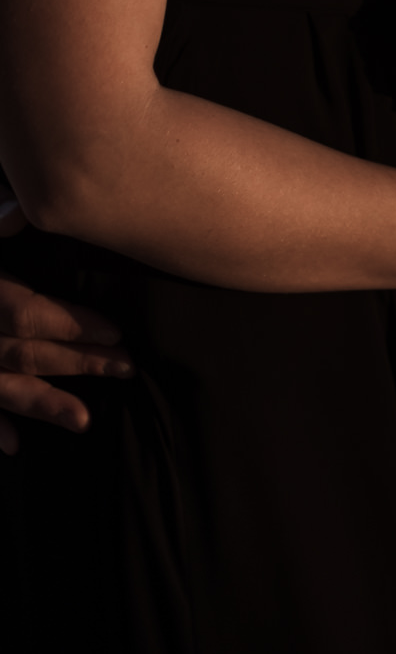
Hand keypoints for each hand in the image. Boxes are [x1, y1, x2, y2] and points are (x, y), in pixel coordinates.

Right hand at [0, 247, 134, 455]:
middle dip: (78, 362)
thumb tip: (19, 209)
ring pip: (0, 389)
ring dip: (42, 405)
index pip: (27, 313)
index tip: (114, 330)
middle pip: (25, 353)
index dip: (71, 323)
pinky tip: (13, 444)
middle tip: (125, 368)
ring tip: (84, 420)